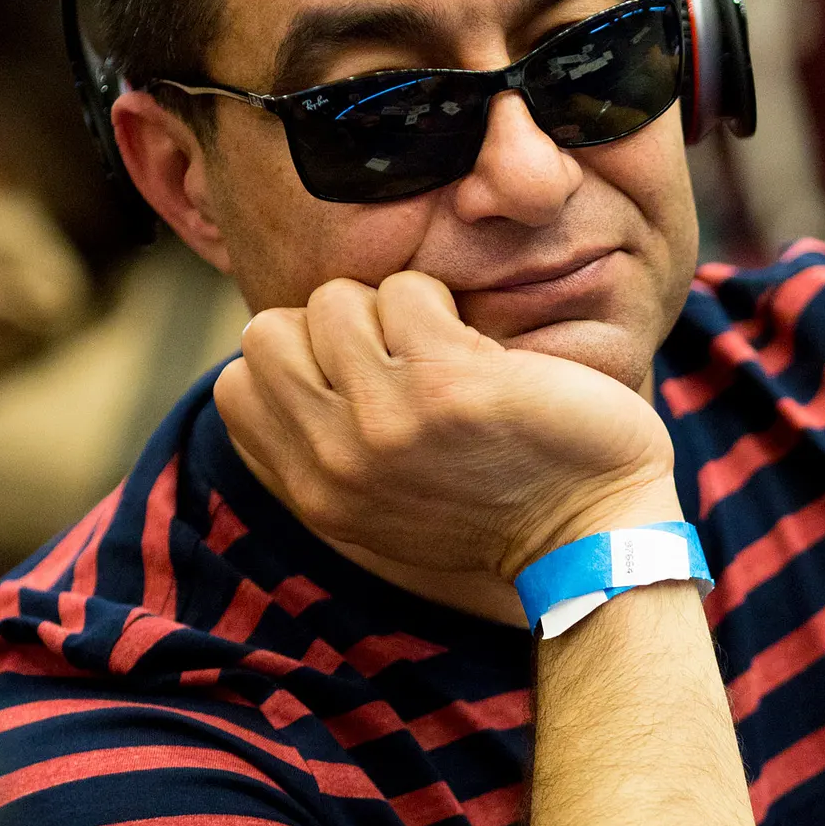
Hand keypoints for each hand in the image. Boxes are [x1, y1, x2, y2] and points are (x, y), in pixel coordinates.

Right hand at [216, 271, 676, 581]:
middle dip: (331, 326)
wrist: (588, 535)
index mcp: (315, 494)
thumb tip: (272, 365)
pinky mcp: (445, 386)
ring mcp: (385, 424)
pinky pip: (405, 290)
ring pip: (333, 301)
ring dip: (392, 308)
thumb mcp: (380, 503)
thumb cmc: (496, 502)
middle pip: (266, 333)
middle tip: (397, 356)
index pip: (235, 387)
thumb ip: (322, 447)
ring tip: (443, 353)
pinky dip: (441, 302)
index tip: (356, 377)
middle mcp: (336, 463)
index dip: (294, 360)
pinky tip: (478, 351)